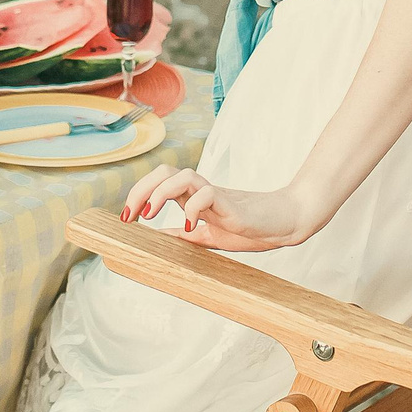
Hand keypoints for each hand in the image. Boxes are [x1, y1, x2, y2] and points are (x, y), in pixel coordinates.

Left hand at [121, 165, 322, 252]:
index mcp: (194, 198)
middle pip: (164, 171)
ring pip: (181, 177)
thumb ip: (184, 237)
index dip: (139, 193)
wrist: (285, 223)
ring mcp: (217, 195)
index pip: (160, 181)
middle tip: (129, 215)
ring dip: (160, 193)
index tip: (126, 217)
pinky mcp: (231, 204)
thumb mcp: (209, 237)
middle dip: (141, 189)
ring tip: (151, 216)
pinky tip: (188, 227)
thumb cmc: (251, 228)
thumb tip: (157, 240)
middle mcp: (202, 191)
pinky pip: (207, 194)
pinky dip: (192, 208)